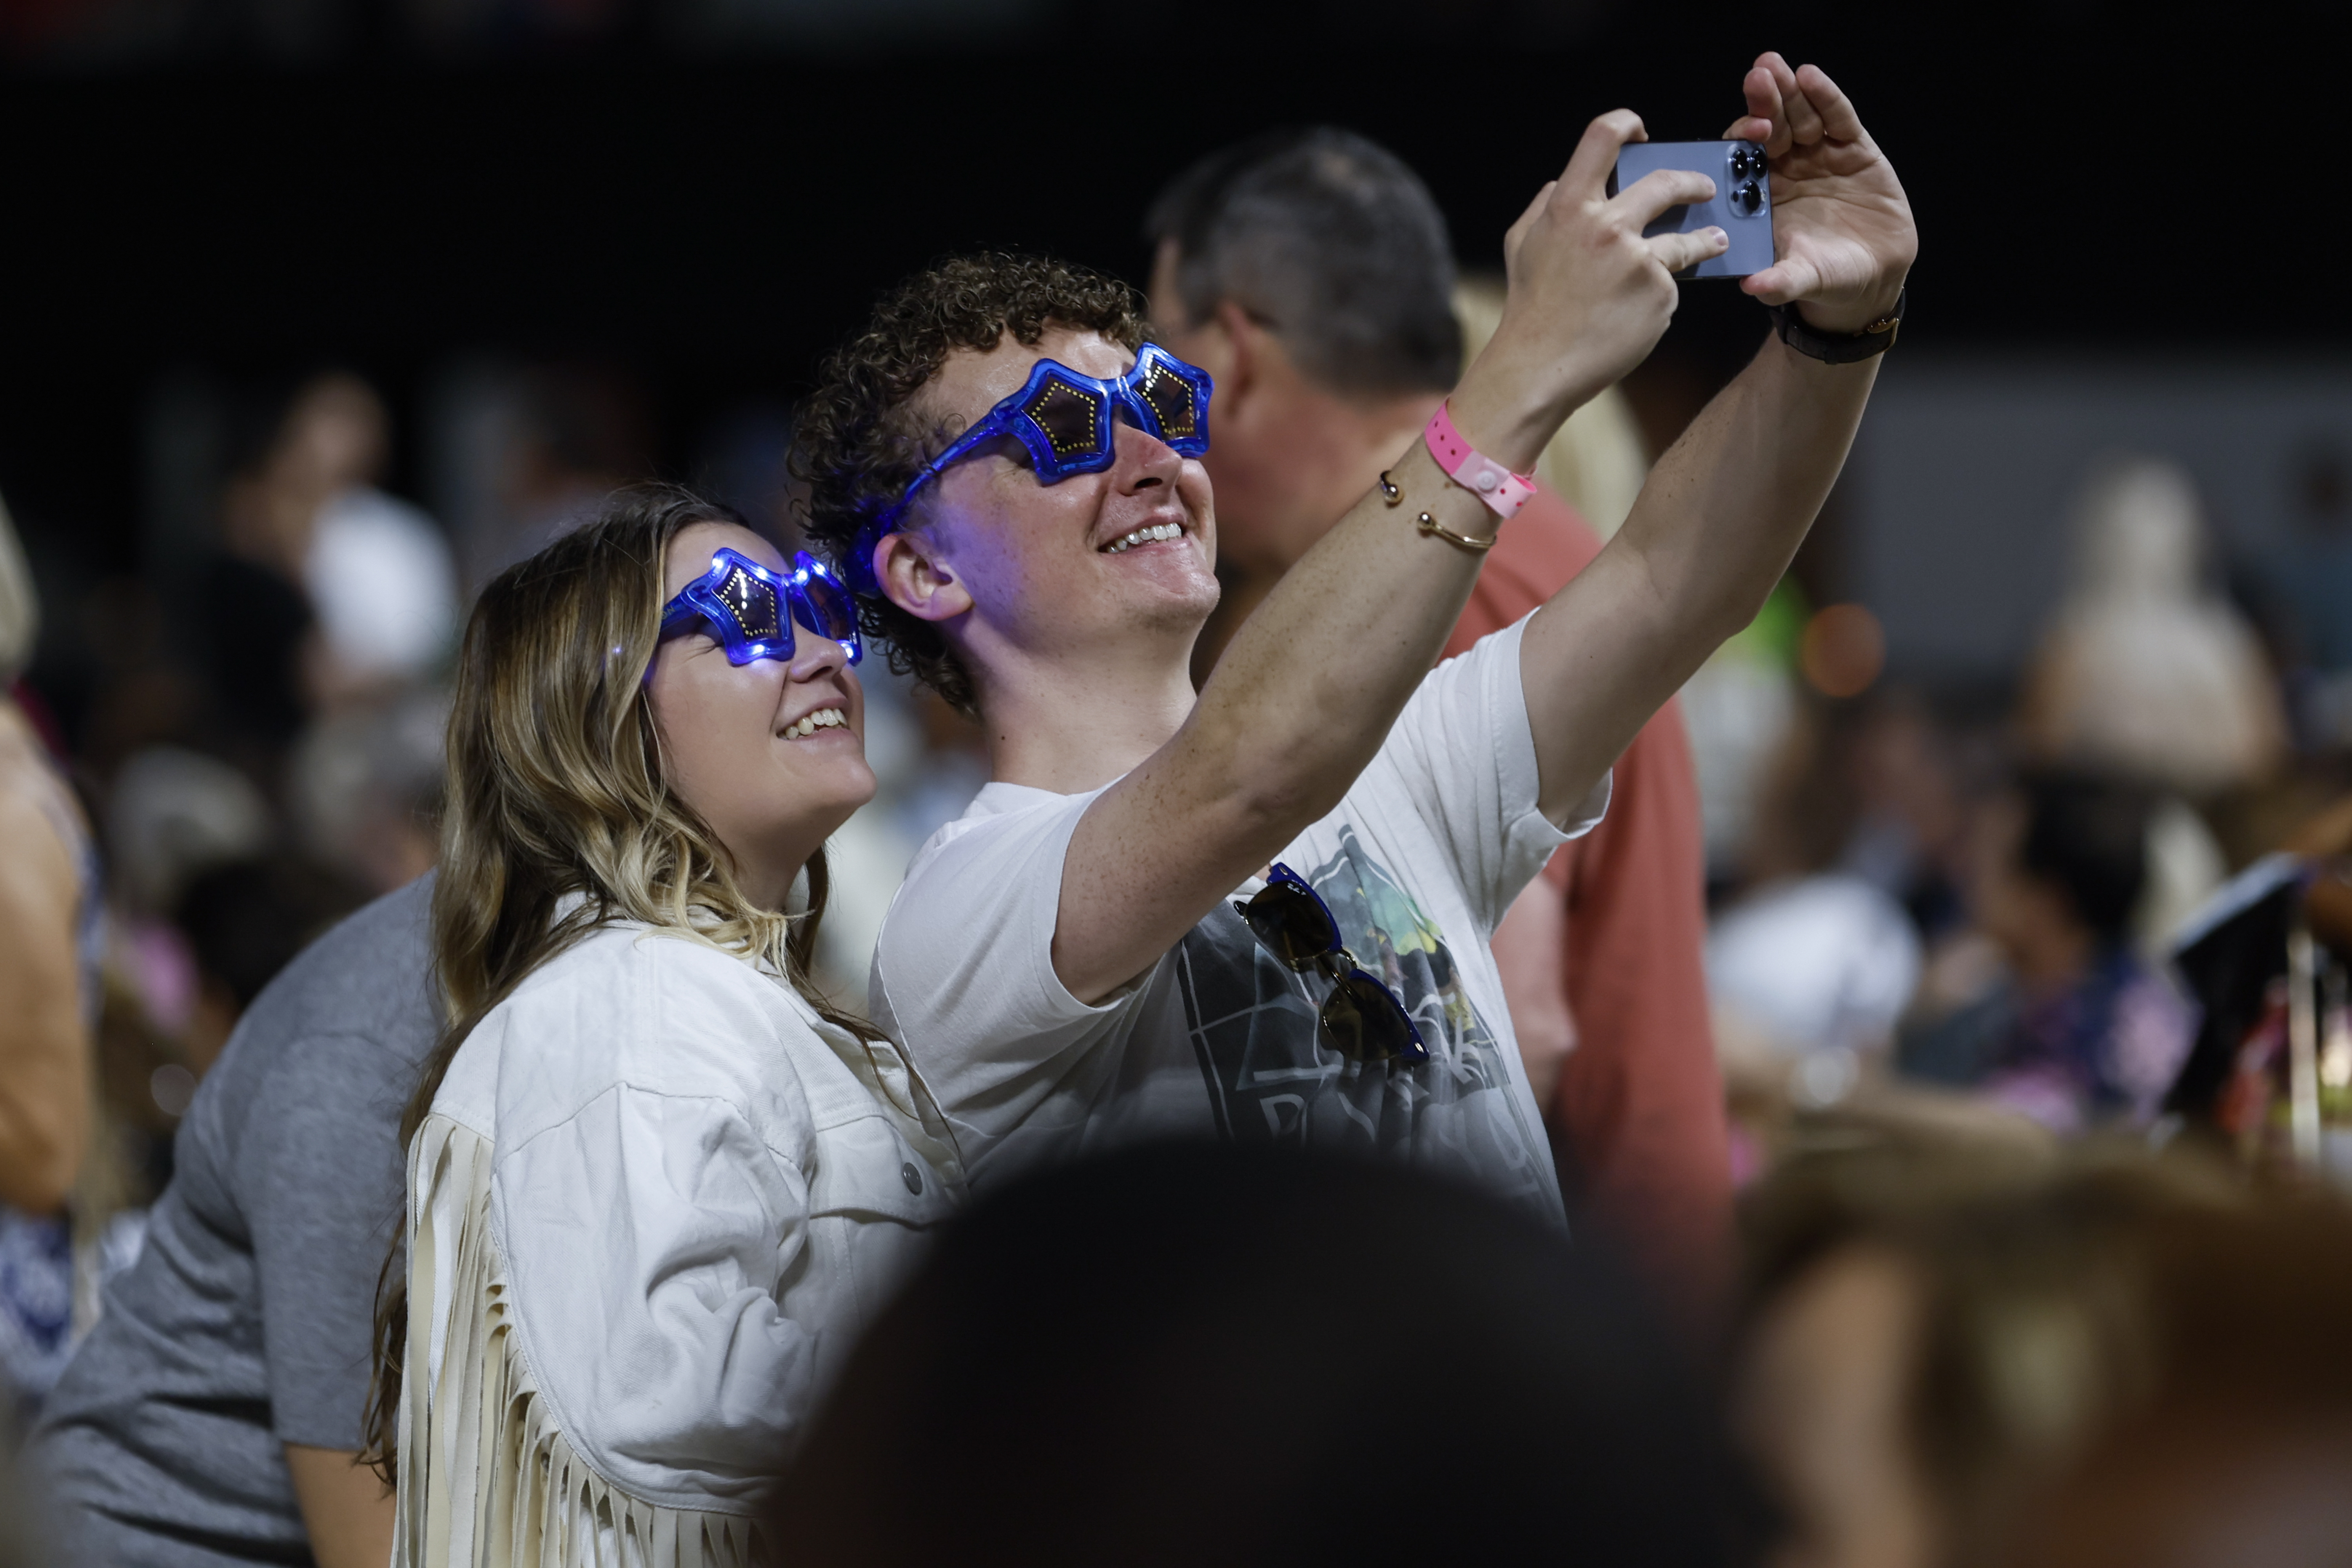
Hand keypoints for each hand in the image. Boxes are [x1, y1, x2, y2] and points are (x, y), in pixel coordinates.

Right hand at [1455, 110, 1726, 469]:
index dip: (1627, 123)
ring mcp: (1637, 260)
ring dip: (1706, 236)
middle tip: (1705, 187)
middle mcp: (1607, 226)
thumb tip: (1563, 181)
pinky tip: (1650, 306)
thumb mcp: (1522, 243)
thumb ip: (1545, 205)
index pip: (1603, 137)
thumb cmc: (1530, 306)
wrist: (1541, 366)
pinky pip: (1671, 283)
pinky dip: (1664, 291)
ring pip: (1685, 238)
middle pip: (1665, 182)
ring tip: (1715, 241)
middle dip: (1692, 180)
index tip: (1643, 133)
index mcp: (1569, 206)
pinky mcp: (1659, 294)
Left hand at [1724, 53, 1916, 332]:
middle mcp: (1786, 170)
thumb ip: (1779, 281)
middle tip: (1757, 77)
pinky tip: (1812, 77)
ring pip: (1800, 115)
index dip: (1744, 142)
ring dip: (1789, 91)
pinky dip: (1826, 98)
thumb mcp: (1801, 279)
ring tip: (1777, 67)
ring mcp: (1818, 155)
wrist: (1872, 274)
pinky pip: (1838, 118)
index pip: (1744, 160)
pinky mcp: (1853, 148)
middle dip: (1764, 102)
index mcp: (1762, 196)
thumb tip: (1752, 287)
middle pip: (1770, 128)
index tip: (1751, 131)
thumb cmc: (1827, 276)